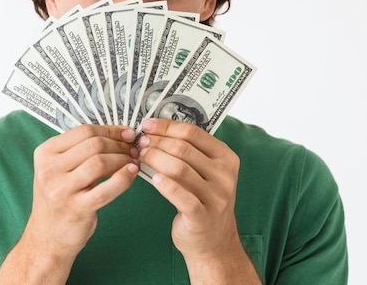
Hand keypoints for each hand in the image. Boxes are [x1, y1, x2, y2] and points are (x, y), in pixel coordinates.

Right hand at [26, 124, 138, 256]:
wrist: (47, 238)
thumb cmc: (60, 199)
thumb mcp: (59, 169)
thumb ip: (81, 151)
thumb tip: (119, 134)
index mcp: (45, 153)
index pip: (84, 131)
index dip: (110, 130)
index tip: (126, 134)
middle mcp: (49, 169)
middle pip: (94, 144)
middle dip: (119, 145)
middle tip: (133, 150)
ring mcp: (61, 189)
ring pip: (100, 162)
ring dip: (123, 159)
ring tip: (133, 162)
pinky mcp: (76, 208)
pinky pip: (107, 188)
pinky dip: (124, 178)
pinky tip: (132, 173)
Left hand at [138, 119, 258, 282]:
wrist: (214, 240)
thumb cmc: (202, 200)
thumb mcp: (204, 173)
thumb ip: (188, 152)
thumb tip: (154, 131)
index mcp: (226, 158)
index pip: (193, 132)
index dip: (167, 126)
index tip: (147, 125)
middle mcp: (225, 175)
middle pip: (183, 148)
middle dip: (157, 142)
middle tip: (140, 143)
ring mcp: (216, 196)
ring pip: (179, 168)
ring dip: (155, 159)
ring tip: (140, 157)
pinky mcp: (202, 215)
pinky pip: (179, 195)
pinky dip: (163, 184)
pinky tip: (152, 178)